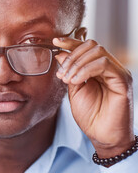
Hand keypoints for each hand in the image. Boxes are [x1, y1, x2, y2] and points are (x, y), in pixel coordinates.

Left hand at [53, 37, 134, 157]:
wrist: (102, 135)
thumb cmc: (90, 115)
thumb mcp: (73, 89)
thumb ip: (69, 70)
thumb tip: (60, 52)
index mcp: (98, 68)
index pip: (86, 47)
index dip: (70, 42)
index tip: (55, 41)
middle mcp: (109, 67)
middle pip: (91, 45)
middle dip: (72, 55)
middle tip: (61, 74)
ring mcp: (117, 72)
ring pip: (97, 52)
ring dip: (76, 64)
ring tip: (67, 80)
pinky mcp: (122, 80)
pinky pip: (103, 64)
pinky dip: (85, 69)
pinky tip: (76, 81)